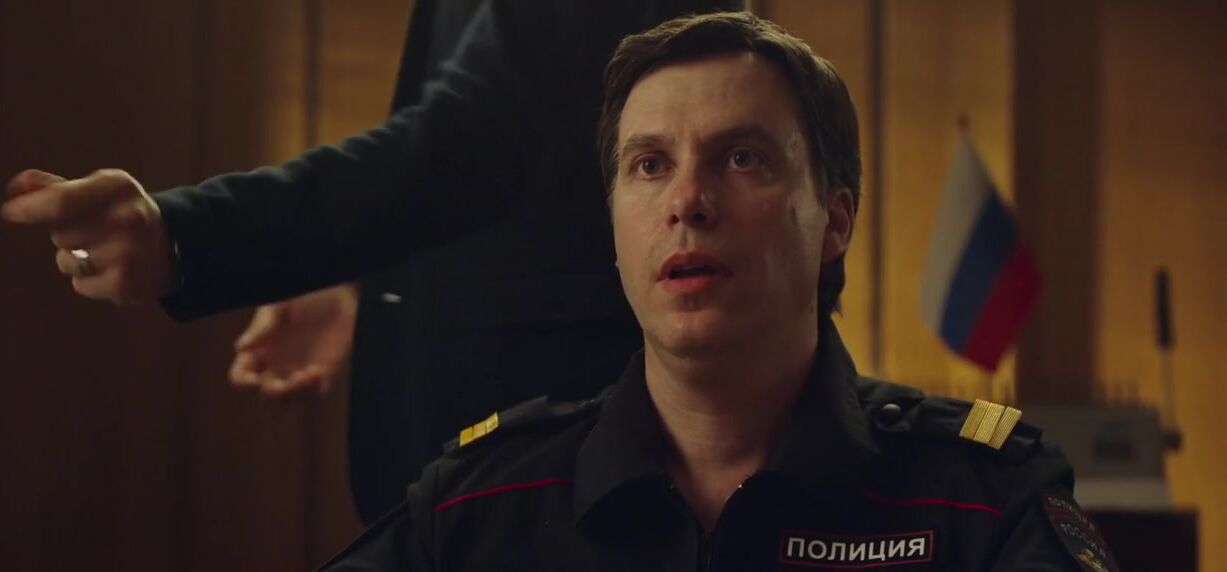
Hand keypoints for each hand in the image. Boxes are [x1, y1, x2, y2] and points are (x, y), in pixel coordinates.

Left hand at [2, 169, 174, 303]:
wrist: (173, 247)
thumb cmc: (124, 213)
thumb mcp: (98, 189)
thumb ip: (55, 187)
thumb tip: (16, 186)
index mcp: (118, 187)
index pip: (62, 201)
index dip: (30, 208)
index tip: (9, 212)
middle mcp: (128, 218)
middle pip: (60, 234)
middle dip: (65, 235)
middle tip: (92, 232)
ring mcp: (129, 253)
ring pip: (67, 260)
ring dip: (75, 259)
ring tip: (103, 252)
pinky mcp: (126, 283)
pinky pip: (80, 284)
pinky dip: (89, 281)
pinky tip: (110, 270)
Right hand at [228, 283, 358, 398]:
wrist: (337, 293)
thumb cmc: (302, 295)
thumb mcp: (279, 305)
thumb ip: (262, 326)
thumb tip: (240, 347)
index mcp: (258, 351)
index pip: (240, 376)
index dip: (244, 383)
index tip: (256, 380)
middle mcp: (275, 366)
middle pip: (267, 396)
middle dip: (277, 393)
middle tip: (293, 379)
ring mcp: (298, 372)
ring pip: (291, 401)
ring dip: (298, 394)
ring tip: (311, 373)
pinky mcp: (323, 374)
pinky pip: (315, 395)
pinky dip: (315, 390)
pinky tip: (320, 371)